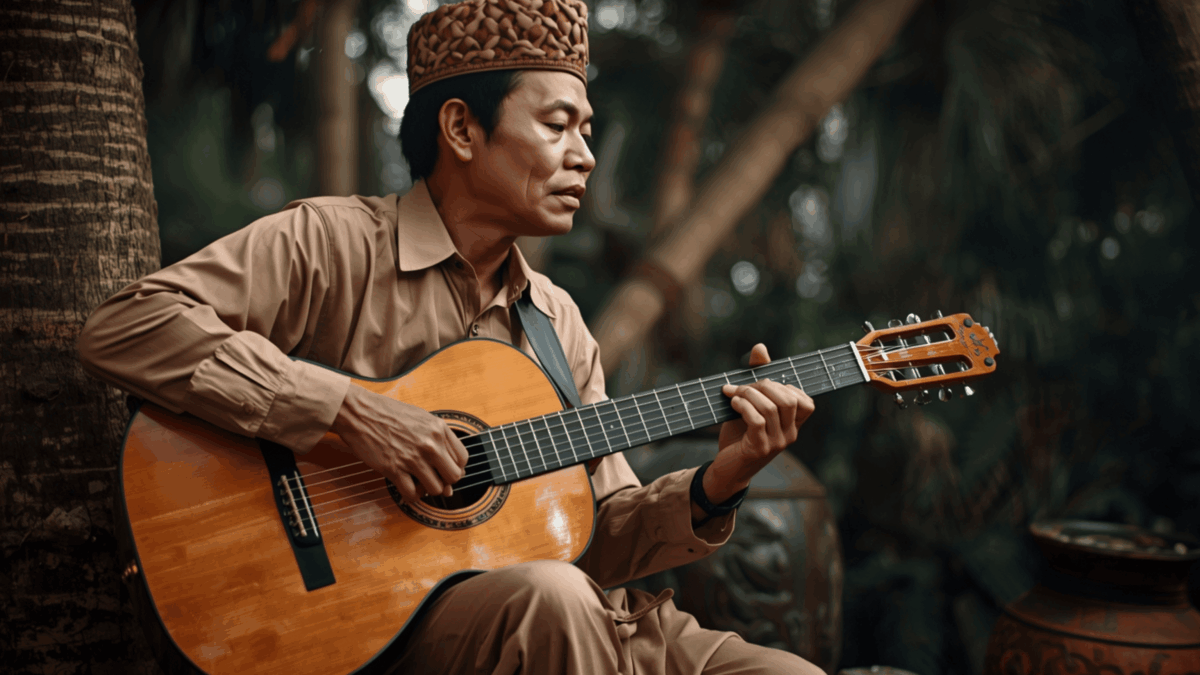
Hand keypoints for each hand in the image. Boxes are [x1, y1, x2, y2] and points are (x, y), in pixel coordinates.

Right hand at [330, 384, 468, 502]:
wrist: (358, 412)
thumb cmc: (388, 413)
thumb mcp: (421, 418)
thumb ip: (438, 440)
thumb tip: (451, 470)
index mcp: (439, 429)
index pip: (462, 459)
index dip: (455, 468)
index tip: (444, 470)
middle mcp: (430, 444)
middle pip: (453, 477)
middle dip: (445, 482)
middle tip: (433, 478)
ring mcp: (412, 458)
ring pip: (435, 489)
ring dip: (427, 490)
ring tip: (418, 482)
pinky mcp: (394, 469)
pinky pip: (412, 494)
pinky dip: (411, 496)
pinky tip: (406, 487)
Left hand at [706, 343, 814, 502]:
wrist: (727, 468)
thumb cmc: (740, 434)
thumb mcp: (750, 405)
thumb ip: (758, 378)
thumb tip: (760, 348)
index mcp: (793, 425)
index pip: (806, 402)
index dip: (785, 386)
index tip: (762, 383)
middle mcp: (790, 435)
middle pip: (788, 400)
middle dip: (763, 386)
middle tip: (742, 387)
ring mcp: (776, 443)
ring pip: (771, 408)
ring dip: (748, 394)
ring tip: (733, 393)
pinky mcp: (759, 449)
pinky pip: (757, 420)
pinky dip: (743, 406)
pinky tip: (732, 403)